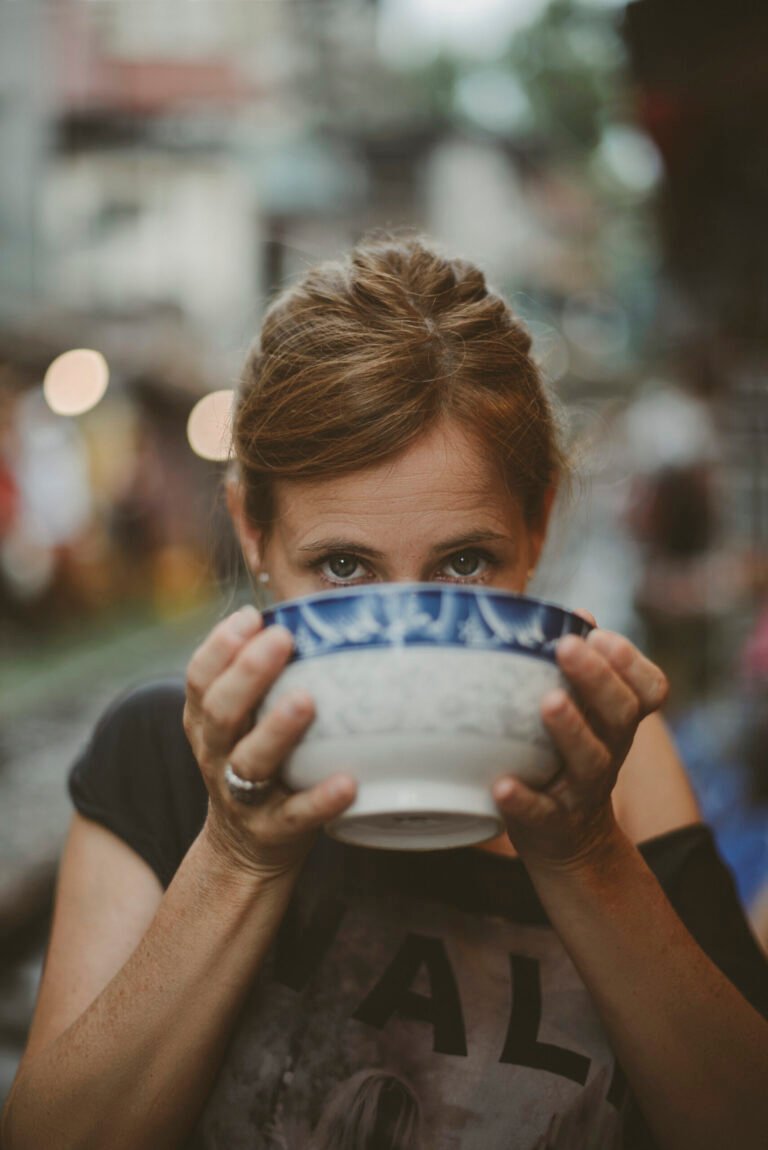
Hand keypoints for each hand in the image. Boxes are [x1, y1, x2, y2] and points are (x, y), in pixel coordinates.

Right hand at [183, 606, 356, 881]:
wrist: (245, 851)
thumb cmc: (259, 762)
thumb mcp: (245, 721)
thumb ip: (265, 677)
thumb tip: (323, 615)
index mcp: (206, 722)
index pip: (199, 678)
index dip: (220, 645)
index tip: (253, 616)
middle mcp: (217, 754)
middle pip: (220, 712)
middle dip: (248, 673)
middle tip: (282, 639)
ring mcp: (242, 795)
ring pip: (251, 762)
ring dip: (277, 729)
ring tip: (306, 700)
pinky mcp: (274, 830)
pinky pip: (297, 815)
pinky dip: (321, 800)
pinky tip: (348, 782)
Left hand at [492, 613, 668, 869]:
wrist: (568, 840)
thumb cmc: (565, 755)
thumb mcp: (581, 712)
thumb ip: (579, 666)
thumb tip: (575, 612)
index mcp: (616, 721)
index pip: (648, 690)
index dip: (631, 663)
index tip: (601, 636)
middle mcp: (609, 751)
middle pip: (621, 714)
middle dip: (598, 678)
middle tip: (568, 647)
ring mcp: (582, 789)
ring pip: (589, 759)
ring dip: (570, 728)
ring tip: (549, 702)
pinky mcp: (551, 823)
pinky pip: (541, 812)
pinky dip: (523, 800)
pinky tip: (503, 785)